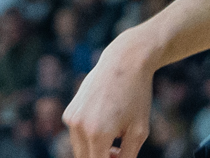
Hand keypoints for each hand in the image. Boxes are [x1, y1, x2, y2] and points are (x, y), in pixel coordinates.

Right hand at [64, 26, 160, 157]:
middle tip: (119, 151)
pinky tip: (106, 123)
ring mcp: (71, 119)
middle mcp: (79, 127)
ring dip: (94, 151)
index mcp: (97, 134)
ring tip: (116, 139)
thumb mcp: (139, 131)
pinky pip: (77, 136)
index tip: (119, 155)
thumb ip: (127, 157)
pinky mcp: (69, 112)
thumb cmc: (136, 96)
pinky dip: (89, 138)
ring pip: (80, 150)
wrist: (125, 61)